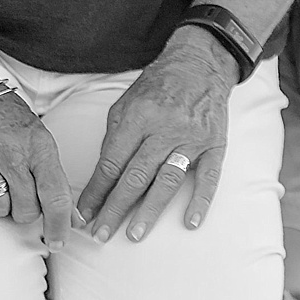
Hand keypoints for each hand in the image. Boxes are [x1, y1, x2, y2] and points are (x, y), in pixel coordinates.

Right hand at [0, 89, 73, 251]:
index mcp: (40, 147)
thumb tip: (70, 216)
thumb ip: (52, 175)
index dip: (59, 225)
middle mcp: (13, 154)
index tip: (57, 241)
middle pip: (25, 211)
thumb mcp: (39, 139)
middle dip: (25, 209)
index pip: (55, 196)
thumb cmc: (9, 119)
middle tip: (19, 189)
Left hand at [77, 28, 237, 244]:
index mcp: (138, 117)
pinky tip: (190, 222)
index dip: (96, 191)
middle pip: (136, 175)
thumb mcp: (126, 103)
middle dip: (115, 208)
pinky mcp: (215, 144)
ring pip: (167, 179)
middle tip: (101, 234)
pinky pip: (209, 176)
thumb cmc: (157, 87)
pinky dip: (200, 201)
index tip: (84, 213)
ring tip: (134, 234)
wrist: (200, 65)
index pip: (112, 162)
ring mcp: (192, 137)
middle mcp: (165, 128)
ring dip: (149, 210)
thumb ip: (114, 138)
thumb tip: (102, 176)